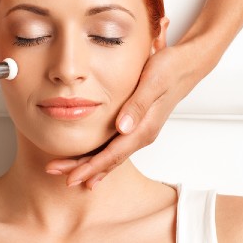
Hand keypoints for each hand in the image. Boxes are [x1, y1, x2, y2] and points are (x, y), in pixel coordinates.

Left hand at [45, 43, 207, 188]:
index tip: (71, 177)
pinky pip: (115, 147)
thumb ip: (138, 105)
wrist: (186, 65)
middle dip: (82, 169)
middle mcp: (141, 134)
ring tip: (67, 171)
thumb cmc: (169, 69)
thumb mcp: (153, 82)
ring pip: (110, 156)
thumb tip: (123, 128)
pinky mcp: (136, 125)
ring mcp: (139, 131)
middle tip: (56, 173)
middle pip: (108, 160)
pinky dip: (100, 156)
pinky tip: (90, 161)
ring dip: (89, 164)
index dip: (90, 167)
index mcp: (144, 128)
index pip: (112, 154)